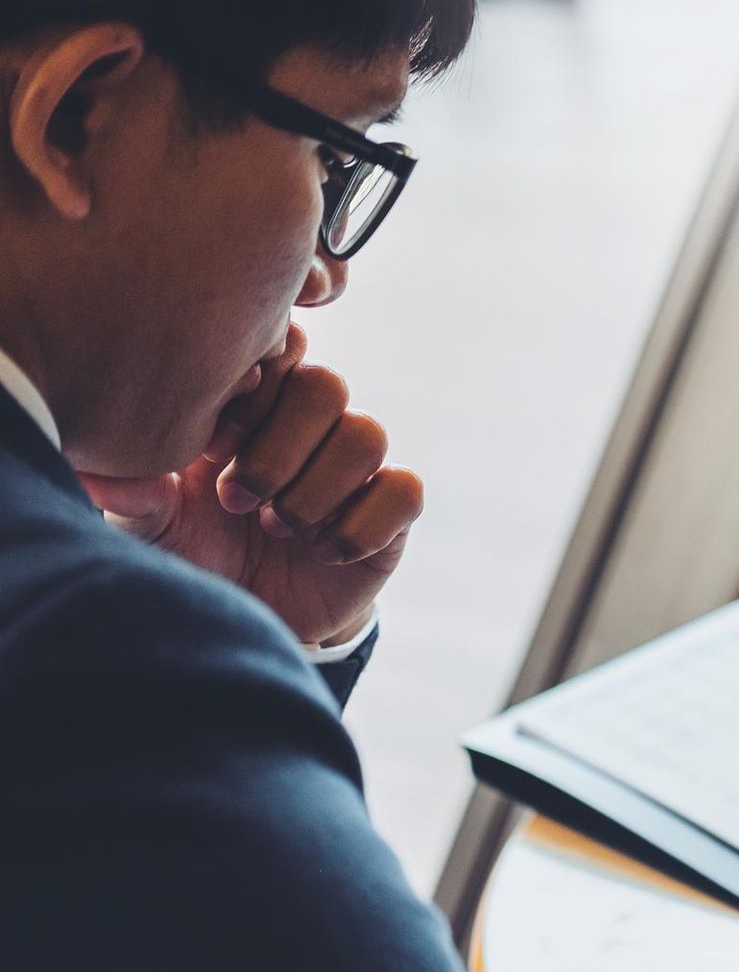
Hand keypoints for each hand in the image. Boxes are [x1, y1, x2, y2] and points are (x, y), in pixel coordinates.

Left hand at [78, 324, 423, 646]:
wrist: (251, 622)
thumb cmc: (198, 559)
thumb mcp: (155, 529)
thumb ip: (136, 496)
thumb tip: (100, 474)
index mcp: (256, 410)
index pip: (283, 349)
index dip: (257, 386)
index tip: (213, 447)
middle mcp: (312, 430)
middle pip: (326, 386)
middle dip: (279, 449)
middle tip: (237, 500)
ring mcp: (355, 471)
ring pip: (366, 435)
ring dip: (316, 487)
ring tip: (277, 528)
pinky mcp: (390, 516)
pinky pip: (404, 491)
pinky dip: (361, 524)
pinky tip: (323, 552)